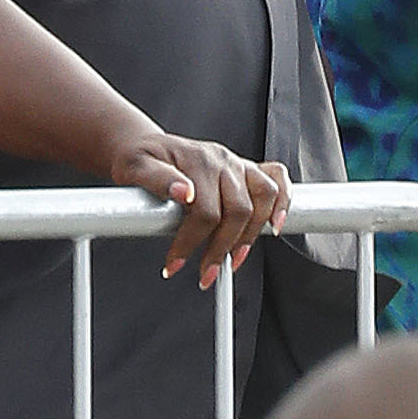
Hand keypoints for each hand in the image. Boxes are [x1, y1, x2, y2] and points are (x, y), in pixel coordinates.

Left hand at [111, 128, 291, 284]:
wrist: (143, 145)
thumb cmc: (138, 158)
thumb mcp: (134, 167)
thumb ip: (156, 178)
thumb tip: (182, 191)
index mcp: (196, 160)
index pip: (204, 210)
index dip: (191, 243)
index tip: (175, 265)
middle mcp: (221, 160)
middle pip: (237, 211)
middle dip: (222, 249)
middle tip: (205, 273)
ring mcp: (236, 163)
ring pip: (262, 199)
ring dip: (251, 234)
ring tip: (232, 259)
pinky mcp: (245, 169)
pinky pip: (276, 178)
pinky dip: (283, 202)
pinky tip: (274, 225)